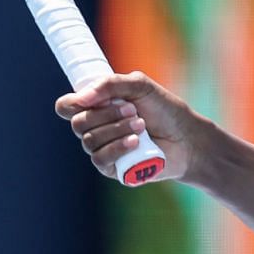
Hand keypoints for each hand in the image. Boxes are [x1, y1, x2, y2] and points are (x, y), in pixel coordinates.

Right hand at [54, 71, 196, 183]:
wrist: (187, 137)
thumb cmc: (164, 110)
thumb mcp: (140, 86)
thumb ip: (111, 84)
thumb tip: (81, 98)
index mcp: (97, 106)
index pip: (66, 106)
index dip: (71, 103)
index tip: (90, 100)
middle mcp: (95, 128)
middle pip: (78, 123)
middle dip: (106, 114)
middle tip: (132, 110)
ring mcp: (102, 149)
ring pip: (89, 141)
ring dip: (117, 129)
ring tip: (141, 125)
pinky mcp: (112, 168)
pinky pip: (100, 159)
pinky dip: (117, 147)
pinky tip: (135, 142)